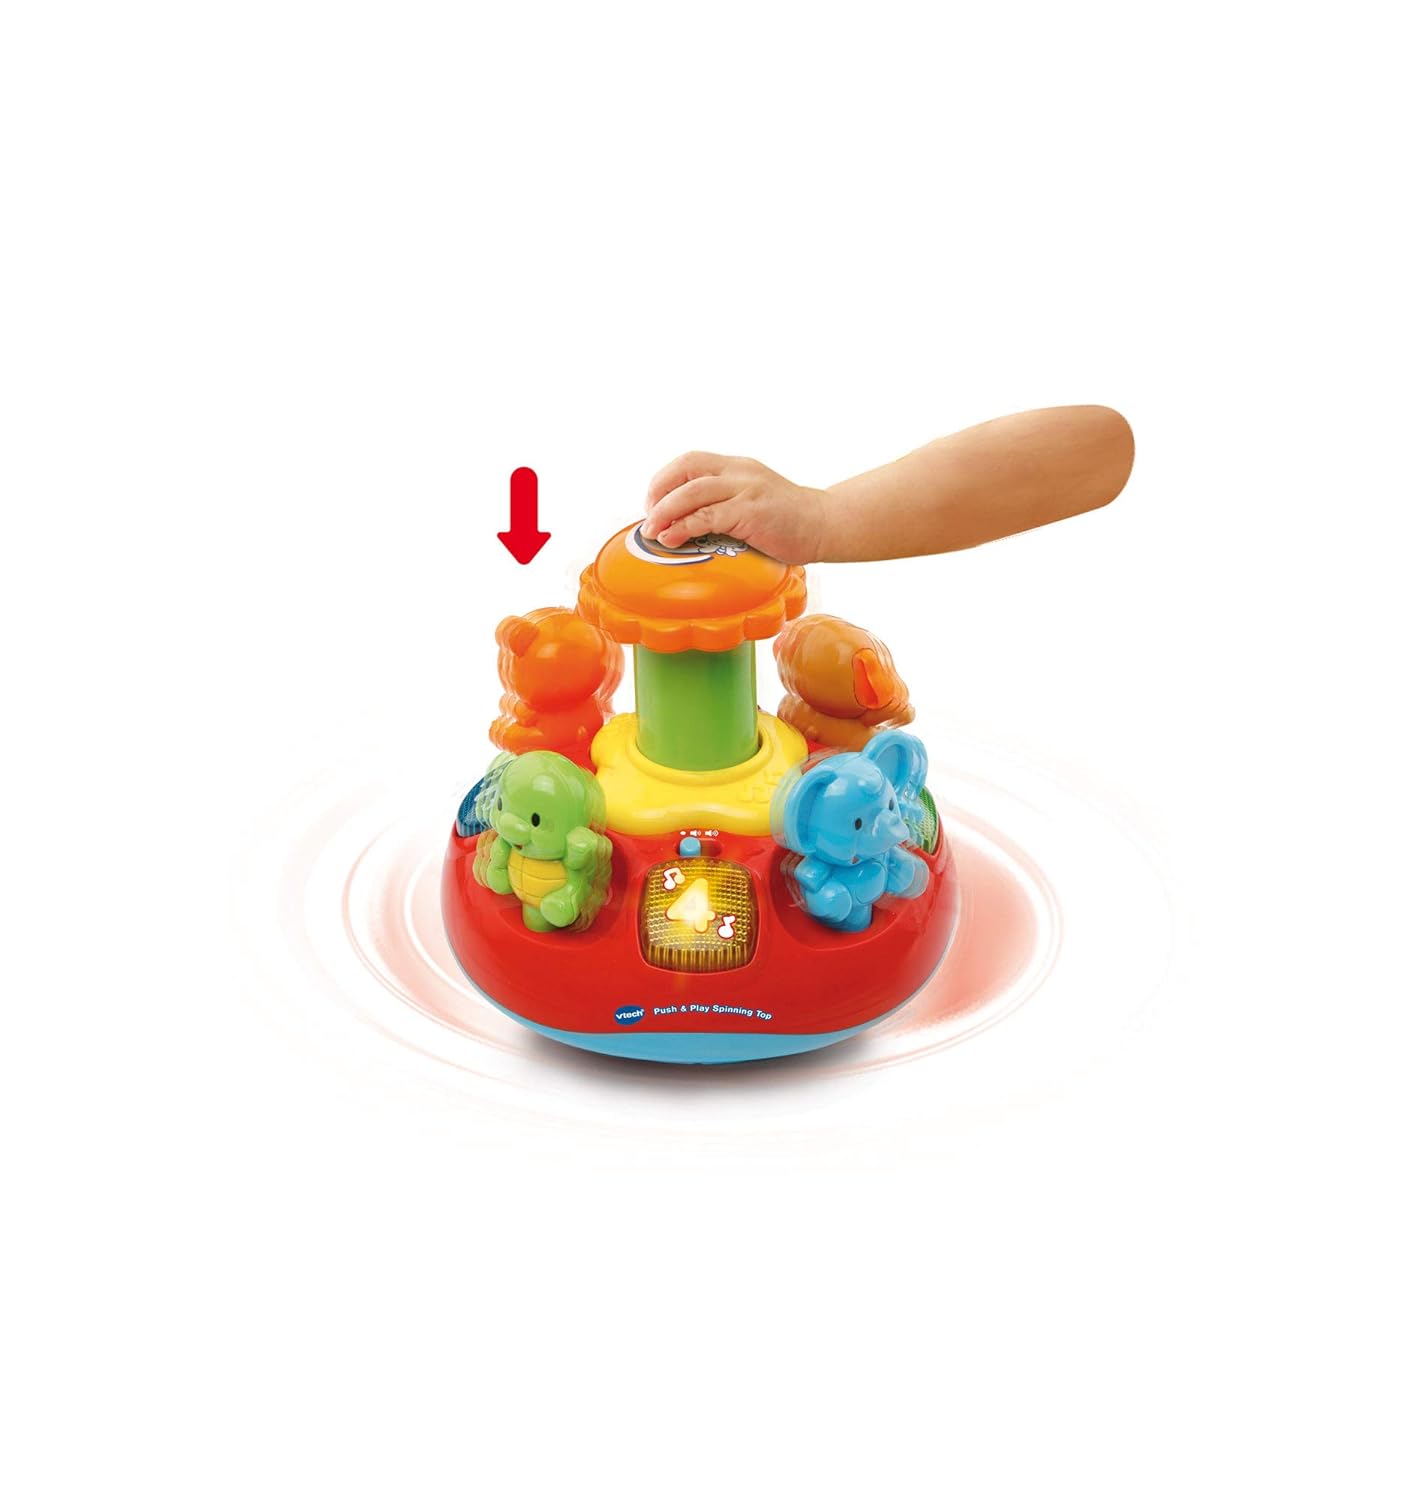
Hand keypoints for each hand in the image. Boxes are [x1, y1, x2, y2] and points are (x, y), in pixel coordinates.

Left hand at [643, 452, 826, 563]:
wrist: (825, 525)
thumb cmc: (789, 520)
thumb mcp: (753, 499)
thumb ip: (726, 504)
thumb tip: (688, 524)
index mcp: (737, 467)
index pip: (690, 461)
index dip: (665, 479)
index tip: (654, 503)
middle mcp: (739, 473)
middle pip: (685, 470)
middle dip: (658, 494)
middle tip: (648, 519)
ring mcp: (746, 490)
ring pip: (691, 492)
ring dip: (665, 512)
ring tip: (653, 531)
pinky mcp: (751, 513)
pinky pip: (708, 517)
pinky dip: (684, 528)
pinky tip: (674, 539)